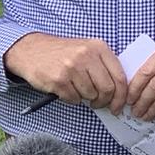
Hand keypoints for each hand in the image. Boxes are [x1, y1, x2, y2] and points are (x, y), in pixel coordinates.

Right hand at [4, 33, 128, 112]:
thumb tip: (119, 93)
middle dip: (104, 101)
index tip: (118, 106)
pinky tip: (66, 89)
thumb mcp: (87, 50)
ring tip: (77, 89)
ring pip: (90, 95)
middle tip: (98, 104)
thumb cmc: (63, 54)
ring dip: (85, 98)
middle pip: (107, 89)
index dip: (121, 96)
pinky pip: (73, 99)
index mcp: (98, 47)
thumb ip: (104, 66)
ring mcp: (72, 67)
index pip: (119, 77)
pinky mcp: (58, 79)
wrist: (32, 50)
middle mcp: (87, 55)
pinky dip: (71, 99)